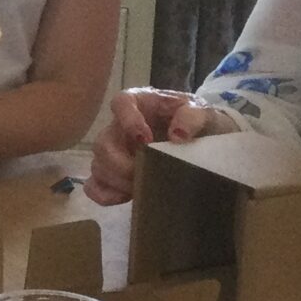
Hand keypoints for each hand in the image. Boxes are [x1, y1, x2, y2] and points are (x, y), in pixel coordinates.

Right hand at [83, 87, 233, 203]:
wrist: (205, 143)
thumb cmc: (199, 123)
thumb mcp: (204, 114)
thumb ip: (193, 117)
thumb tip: (176, 136)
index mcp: (141, 104)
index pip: (121, 102)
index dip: (128, 120)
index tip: (145, 139)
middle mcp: (121, 126)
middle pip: (103, 142)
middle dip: (119, 162)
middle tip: (142, 172)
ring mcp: (115, 151)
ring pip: (98, 165)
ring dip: (116, 180)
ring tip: (140, 187)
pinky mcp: (113, 174)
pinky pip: (95, 186)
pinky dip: (105, 195)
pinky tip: (126, 198)